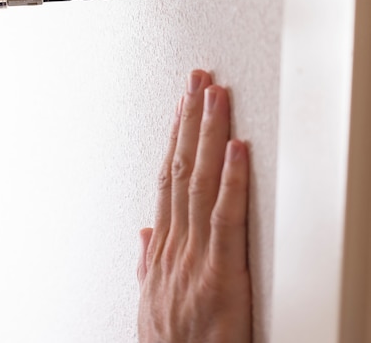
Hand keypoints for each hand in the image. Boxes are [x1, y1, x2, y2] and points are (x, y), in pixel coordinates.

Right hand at [137, 70, 251, 342]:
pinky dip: (232, 181)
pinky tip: (237, 147)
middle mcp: (176, 246)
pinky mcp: (221, 277)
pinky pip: (226, 220)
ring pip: (200, 184)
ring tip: (214, 95)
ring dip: (207, 136)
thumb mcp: (151, 303)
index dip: (175, 140)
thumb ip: (149, 262)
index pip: (168, 181)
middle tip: (198, 80)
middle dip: (190, 121)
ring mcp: (196, 259)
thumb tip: (145, 232)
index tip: (182, 107)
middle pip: (181, 170)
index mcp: (165, 250)